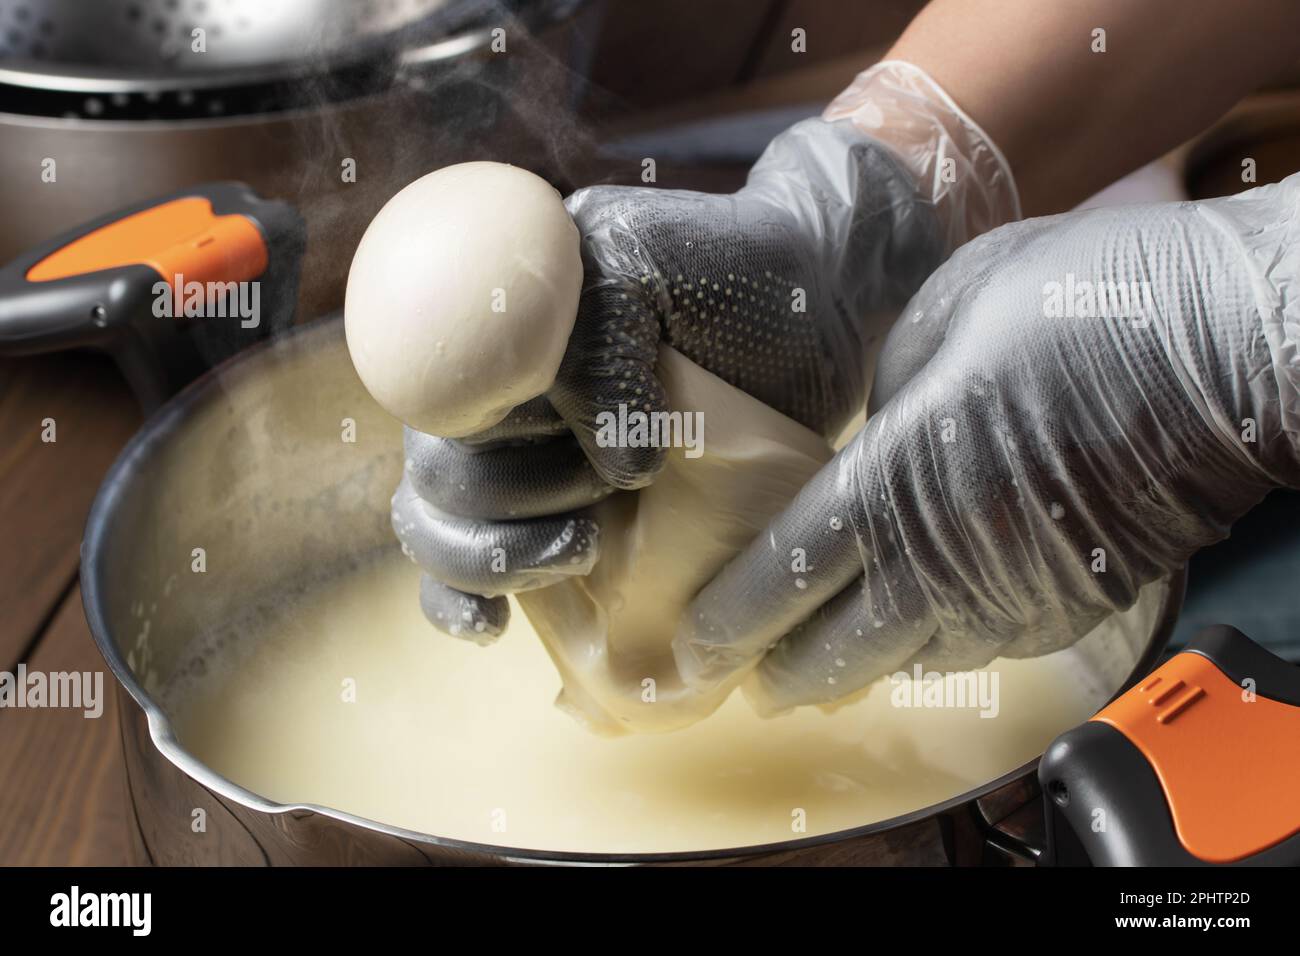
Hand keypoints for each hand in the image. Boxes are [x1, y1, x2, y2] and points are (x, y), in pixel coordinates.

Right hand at [396, 62, 1023, 641]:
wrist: (811, 309)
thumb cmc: (736, 273)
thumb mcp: (652, 267)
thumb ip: (596, 337)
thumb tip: (612, 470)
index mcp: (495, 328)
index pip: (435, 403)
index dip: (483, 442)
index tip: (575, 459)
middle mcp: (496, 395)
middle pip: (437, 474)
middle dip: (506, 502)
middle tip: (601, 495)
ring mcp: (523, 460)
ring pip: (439, 526)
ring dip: (490, 558)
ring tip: (581, 554)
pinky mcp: (558, 517)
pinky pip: (471, 571)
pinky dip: (463, 602)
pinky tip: (493, 628)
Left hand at [674, 177, 1299, 711]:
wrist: (1227, 342)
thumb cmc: (1086, 301)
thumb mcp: (946, 312)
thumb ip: (891, 393)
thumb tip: (876, 439)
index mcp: (899, 476)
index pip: (788, 572)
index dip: (732, 619)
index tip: (694, 647)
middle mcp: (948, 552)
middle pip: (840, 644)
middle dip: (783, 670)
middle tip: (746, 684)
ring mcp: (1015, 587)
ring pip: (911, 658)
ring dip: (855, 671)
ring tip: (815, 676)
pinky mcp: (1073, 600)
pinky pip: (983, 645)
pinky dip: (935, 652)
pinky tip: (917, 645)